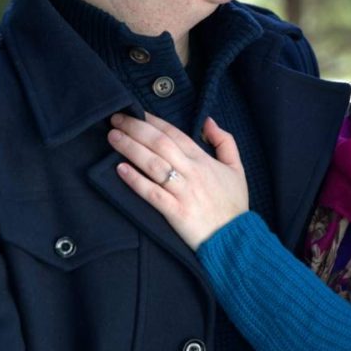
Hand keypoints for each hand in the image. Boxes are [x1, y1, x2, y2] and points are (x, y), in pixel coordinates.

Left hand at [108, 113, 248, 249]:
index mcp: (203, 160)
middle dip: (136, 128)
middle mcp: (192, 172)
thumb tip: (208, 121)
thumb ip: (225, 141)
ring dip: (131, 148)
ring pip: (153, 164)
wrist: (236, 239)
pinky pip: (152, 194)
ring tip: (113, 137)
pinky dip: (136, 181)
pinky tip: (120, 169)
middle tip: (116, 119)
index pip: (174, 134)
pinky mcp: (176, 212)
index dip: (153, 121)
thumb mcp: (237, 169)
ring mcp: (183, 192)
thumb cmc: (233, 205)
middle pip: (160, 144)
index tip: (135, 111)